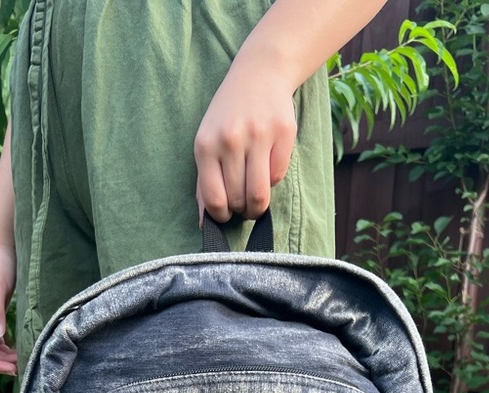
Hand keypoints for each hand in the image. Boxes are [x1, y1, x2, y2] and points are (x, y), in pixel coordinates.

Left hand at [194, 60, 296, 223]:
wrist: (260, 74)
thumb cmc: (229, 115)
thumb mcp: (208, 143)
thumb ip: (204, 181)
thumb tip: (205, 222)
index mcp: (206, 145)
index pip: (214, 198)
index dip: (221, 215)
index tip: (226, 214)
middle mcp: (231, 140)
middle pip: (238, 199)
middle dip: (241, 210)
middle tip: (243, 205)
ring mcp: (259, 135)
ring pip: (260, 194)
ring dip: (258, 206)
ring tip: (255, 200)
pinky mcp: (283, 133)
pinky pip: (278, 176)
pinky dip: (273, 181)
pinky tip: (267, 170)